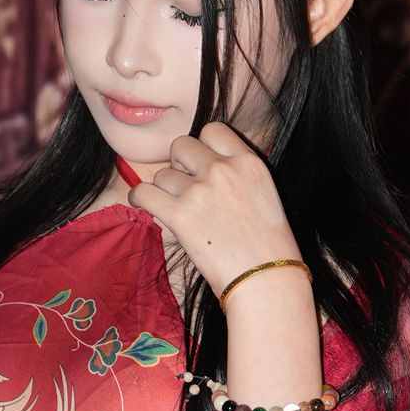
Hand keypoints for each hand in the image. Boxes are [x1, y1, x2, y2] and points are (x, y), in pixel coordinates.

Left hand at [124, 121, 300, 302]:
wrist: (266, 280)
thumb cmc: (270, 249)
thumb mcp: (265, 196)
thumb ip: (238, 176)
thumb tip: (204, 174)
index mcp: (248, 162)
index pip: (212, 130)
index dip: (201, 146)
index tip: (200, 165)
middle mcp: (222, 169)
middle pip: (181, 146)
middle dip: (178, 164)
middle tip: (185, 188)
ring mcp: (199, 191)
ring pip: (163, 174)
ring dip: (164, 191)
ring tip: (177, 211)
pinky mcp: (179, 215)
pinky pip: (143, 193)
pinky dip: (139, 198)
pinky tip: (144, 205)